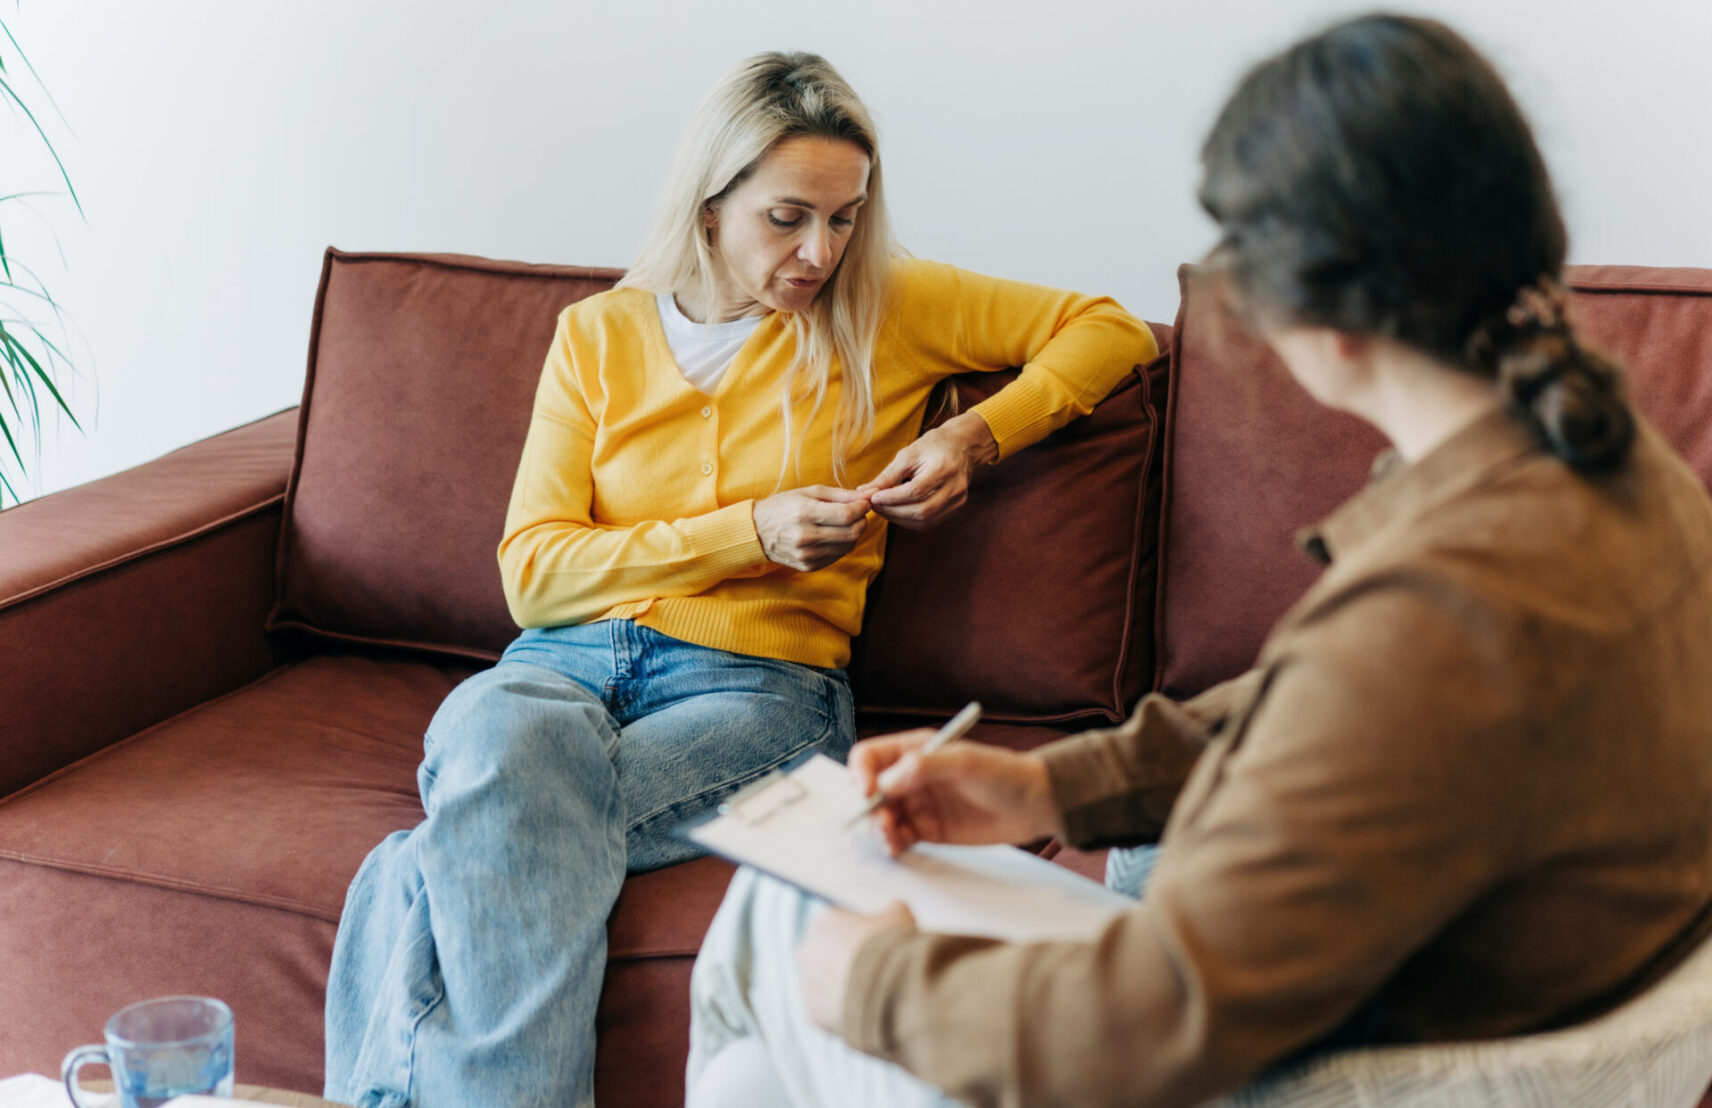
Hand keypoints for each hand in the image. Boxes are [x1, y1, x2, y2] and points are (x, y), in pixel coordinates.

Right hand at [752, 486, 870, 571]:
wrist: (756, 531)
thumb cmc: (784, 506)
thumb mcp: (809, 492)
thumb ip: (841, 494)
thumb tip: (869, 495)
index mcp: (805, 512)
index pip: (847, 515)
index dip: (862, 508)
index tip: (863, 503)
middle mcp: (806, 536)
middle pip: (852, 533)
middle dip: (862, 521)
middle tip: (858, 514)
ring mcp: (806, 554)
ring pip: (848, 546)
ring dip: (853, 534)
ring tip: (844, 524)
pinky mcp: (808, 566)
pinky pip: (837, 557)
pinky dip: (841, 545)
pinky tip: (832, 536)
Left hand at [799, 902, 915, 1031]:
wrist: (890, 991)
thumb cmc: (892, 948)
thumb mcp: (899, 916)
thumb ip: (891, 910)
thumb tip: (893, 910)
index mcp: (825, 922)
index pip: (837, 926)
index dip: (858, 936)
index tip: (875, 947)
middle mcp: (808, 950)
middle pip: (825, 955)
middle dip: (843, 962)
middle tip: (871, 972)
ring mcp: (808, 983)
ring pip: (823, 985)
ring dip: (840, 988)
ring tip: (870, 996)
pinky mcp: (812, 1013)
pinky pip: (826, 1012)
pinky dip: (841, 1012)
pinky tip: (863, 1012)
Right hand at [848, 730, 1057, 855]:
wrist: (1035, 805)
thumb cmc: (1005, 774)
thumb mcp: (965, 763)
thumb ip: (924, 768)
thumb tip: (885, 782)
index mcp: (915, 750)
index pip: (870, 757)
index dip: (860, 773)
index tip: (867, 792)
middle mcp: (911, 777)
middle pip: (870, 791)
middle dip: (869, 808)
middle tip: (883, 823)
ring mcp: (918, 804)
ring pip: (881, 817)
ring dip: (878, 829)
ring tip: (892, 840)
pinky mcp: (927, 830)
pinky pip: (898, 838)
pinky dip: (892, 844)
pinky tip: (898, 848)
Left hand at [857, 411, 997, 530]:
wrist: (962, 446)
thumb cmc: (933, 446)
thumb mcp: (909, 454)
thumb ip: (888, 475)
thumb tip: (864, 491)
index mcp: (944, 468)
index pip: (915, 491)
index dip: (892, 498)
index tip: (872, 498)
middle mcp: (955, 487)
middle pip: (921, 511)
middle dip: (893, 512)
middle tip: (875, 506)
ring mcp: (958, 500)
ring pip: (926, 521)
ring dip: (900, 519)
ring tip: (884, 509)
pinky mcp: (956, 508)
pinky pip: (931, 523)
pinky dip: (911, 521)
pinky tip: (898, 512)